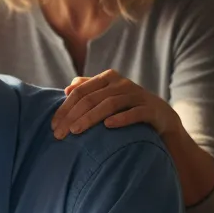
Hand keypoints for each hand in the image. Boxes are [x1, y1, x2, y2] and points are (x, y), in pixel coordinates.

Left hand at [51, 70, 180, 138]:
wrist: (160, 116)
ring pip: (109, 104)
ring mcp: (137, 95)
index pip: (80, 92)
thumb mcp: (107, 95)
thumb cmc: (127, 107)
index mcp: (108, 78)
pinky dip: (121, 119)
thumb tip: (67, 88)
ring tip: (76, 131)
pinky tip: (107, 126)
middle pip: (91, 98)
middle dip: (72, 116)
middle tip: (60, 134)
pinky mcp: (150, 109)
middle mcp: (121, 84)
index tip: (53, 125)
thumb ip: (88, 89)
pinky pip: (134, 113)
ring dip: (90, 118)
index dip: (65, 108)